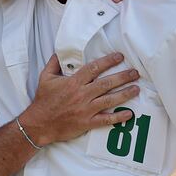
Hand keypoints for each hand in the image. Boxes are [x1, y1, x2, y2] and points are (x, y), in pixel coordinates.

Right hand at [18, 53, 139, 145]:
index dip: (108, 61)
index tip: (120, 56)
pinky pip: (106, 120)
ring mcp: (85, 109)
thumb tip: (60, 51)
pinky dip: (118, 117)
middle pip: (106, 83)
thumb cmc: (43, 101)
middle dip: (122, 77)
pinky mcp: (87, 123)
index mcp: (73, 82)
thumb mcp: (45, 78)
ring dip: (125, 94)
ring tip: (136, 88)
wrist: (39, 124)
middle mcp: (81, 94)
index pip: (94, 68)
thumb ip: (54, 63)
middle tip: (135, 73)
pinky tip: (129, 114)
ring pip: (109, 100)